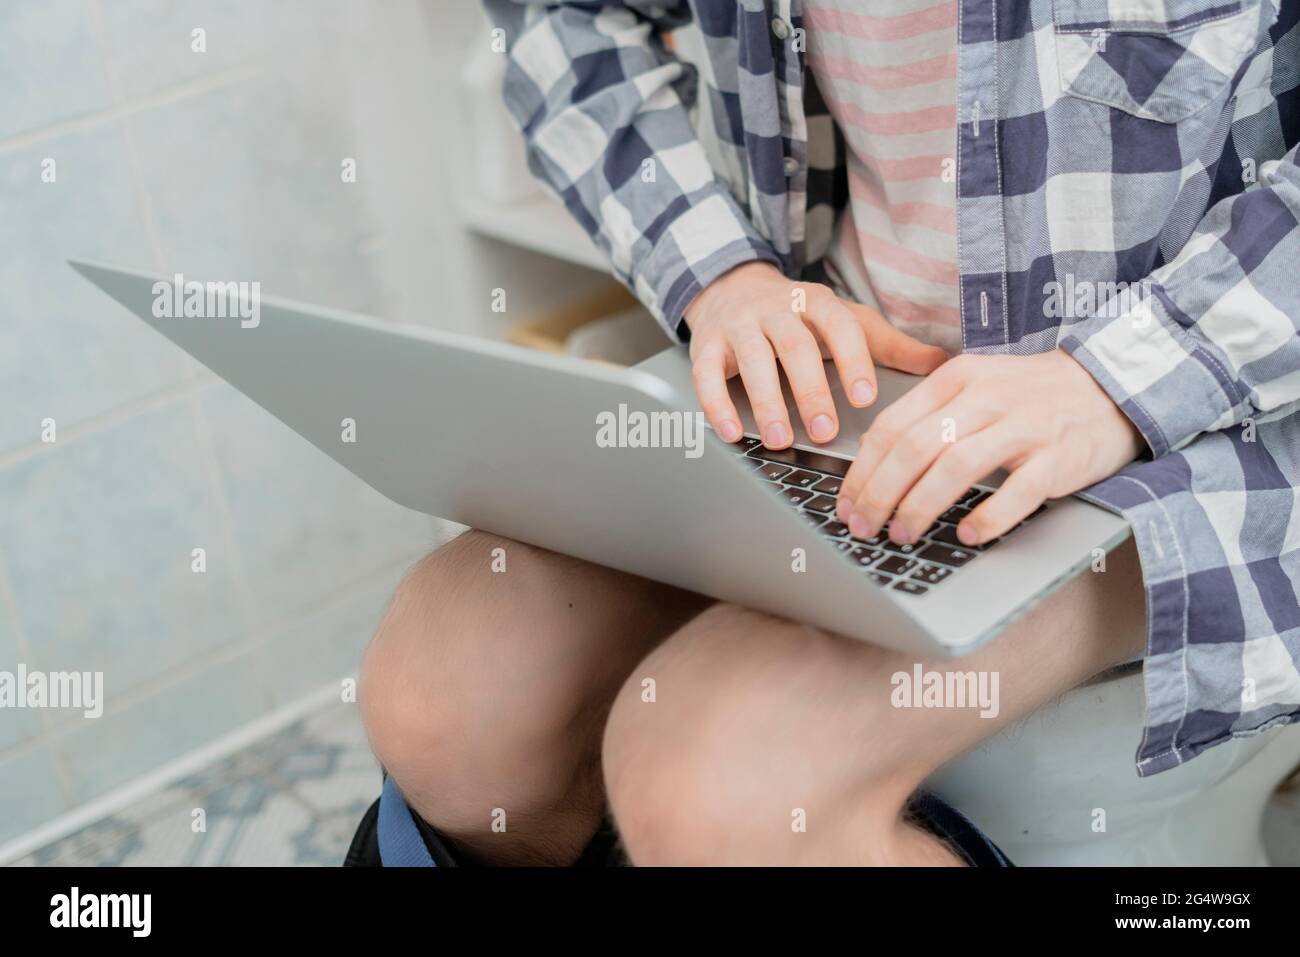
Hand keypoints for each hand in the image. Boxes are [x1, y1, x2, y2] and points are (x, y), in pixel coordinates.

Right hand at [683, 262, 947, 447]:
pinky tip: (730, 432)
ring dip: (765, 401)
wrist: (731, 289)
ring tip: (779, 439)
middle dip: (809, 389)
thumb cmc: (798, 317)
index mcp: (816, 302)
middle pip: (793, 345)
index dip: (852, 359)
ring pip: (751, 360)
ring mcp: (738, 326)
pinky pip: (705, 374)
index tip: (864, 397)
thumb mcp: (846, 322)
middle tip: (824, 430)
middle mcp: (775, 310)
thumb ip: (889, 346)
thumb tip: (944, 364)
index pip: (838, 325)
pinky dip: (715, 404)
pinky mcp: (706, 344)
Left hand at [836, 350, 1144, 546]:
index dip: (862, 471)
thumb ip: (925, 417)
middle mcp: (986, 398)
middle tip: (864, 527)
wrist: (1110, 385)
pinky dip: (987, 517)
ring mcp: (1024, 427)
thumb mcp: (972, 388)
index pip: (892, 426)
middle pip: (915, 448)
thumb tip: (871, 464)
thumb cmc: (1029, 396)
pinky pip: (1017, 492)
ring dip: (920, 507)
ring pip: (956, 468)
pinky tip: (965, 535)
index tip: (846, 504)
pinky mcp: (1058, 457)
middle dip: (880, 494)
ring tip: (902, 535)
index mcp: (956, 378)